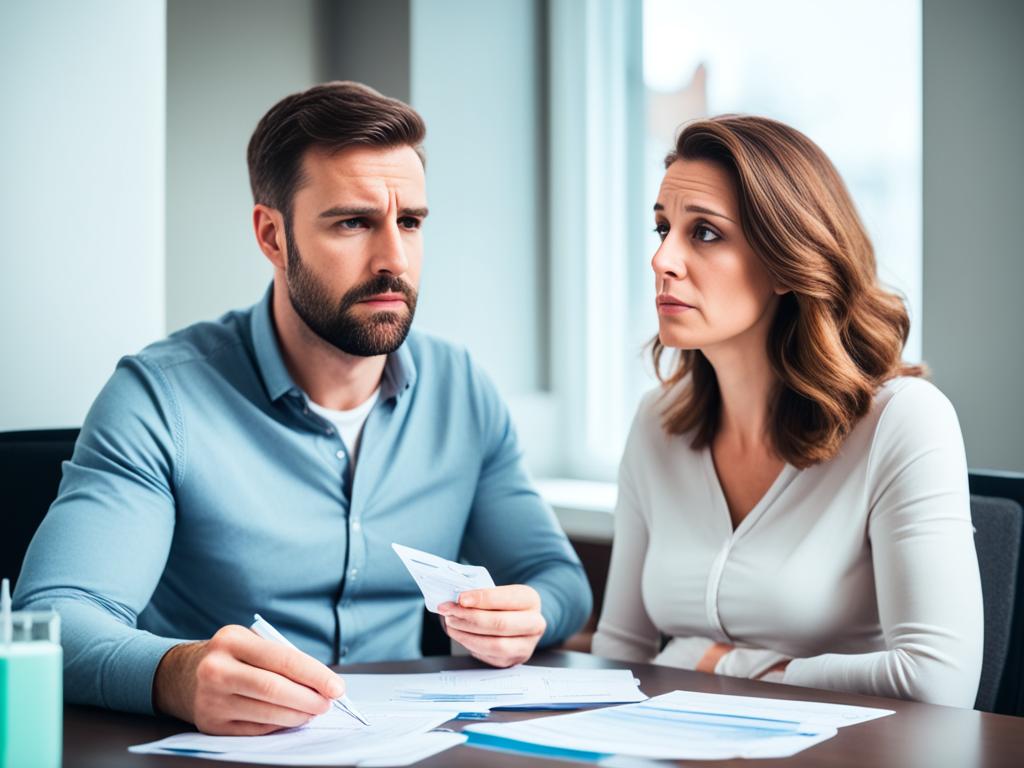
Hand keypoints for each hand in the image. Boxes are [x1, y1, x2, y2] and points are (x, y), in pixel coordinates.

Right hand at [153, 625, 344, 734]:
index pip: (282, 659)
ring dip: (298, 715)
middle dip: (309, 699)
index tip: (337, 687)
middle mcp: (216, 669)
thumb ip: (281, 658)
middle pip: (274, 689)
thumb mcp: (249, 643)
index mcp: (231, 640)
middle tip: (328, 703)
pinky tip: (290, 719)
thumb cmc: (229, 656)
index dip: (315, 675)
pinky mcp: (210, 725)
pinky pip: (255, 729)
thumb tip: (322, 684)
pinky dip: (279, 726)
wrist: (179, 675)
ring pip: (266, 713)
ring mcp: (210, 699)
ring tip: (313, 711)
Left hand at [438, 584, 545, 666]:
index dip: (481, 599)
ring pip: (494, 644)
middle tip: (449, 612)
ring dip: (466, 634)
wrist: (517, 620)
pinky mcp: (513, 661)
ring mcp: (526, 646)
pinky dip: (469, 644)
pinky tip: (460, 633)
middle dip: (469, 618)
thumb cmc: (503, 604)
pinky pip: (488, 655)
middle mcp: (535, 624)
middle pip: (500, 624)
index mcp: (531, 599)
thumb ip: (480, 595)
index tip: (460, 598)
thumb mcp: (497, 592)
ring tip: (451, 623)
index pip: (506, 599)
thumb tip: (456, 601)